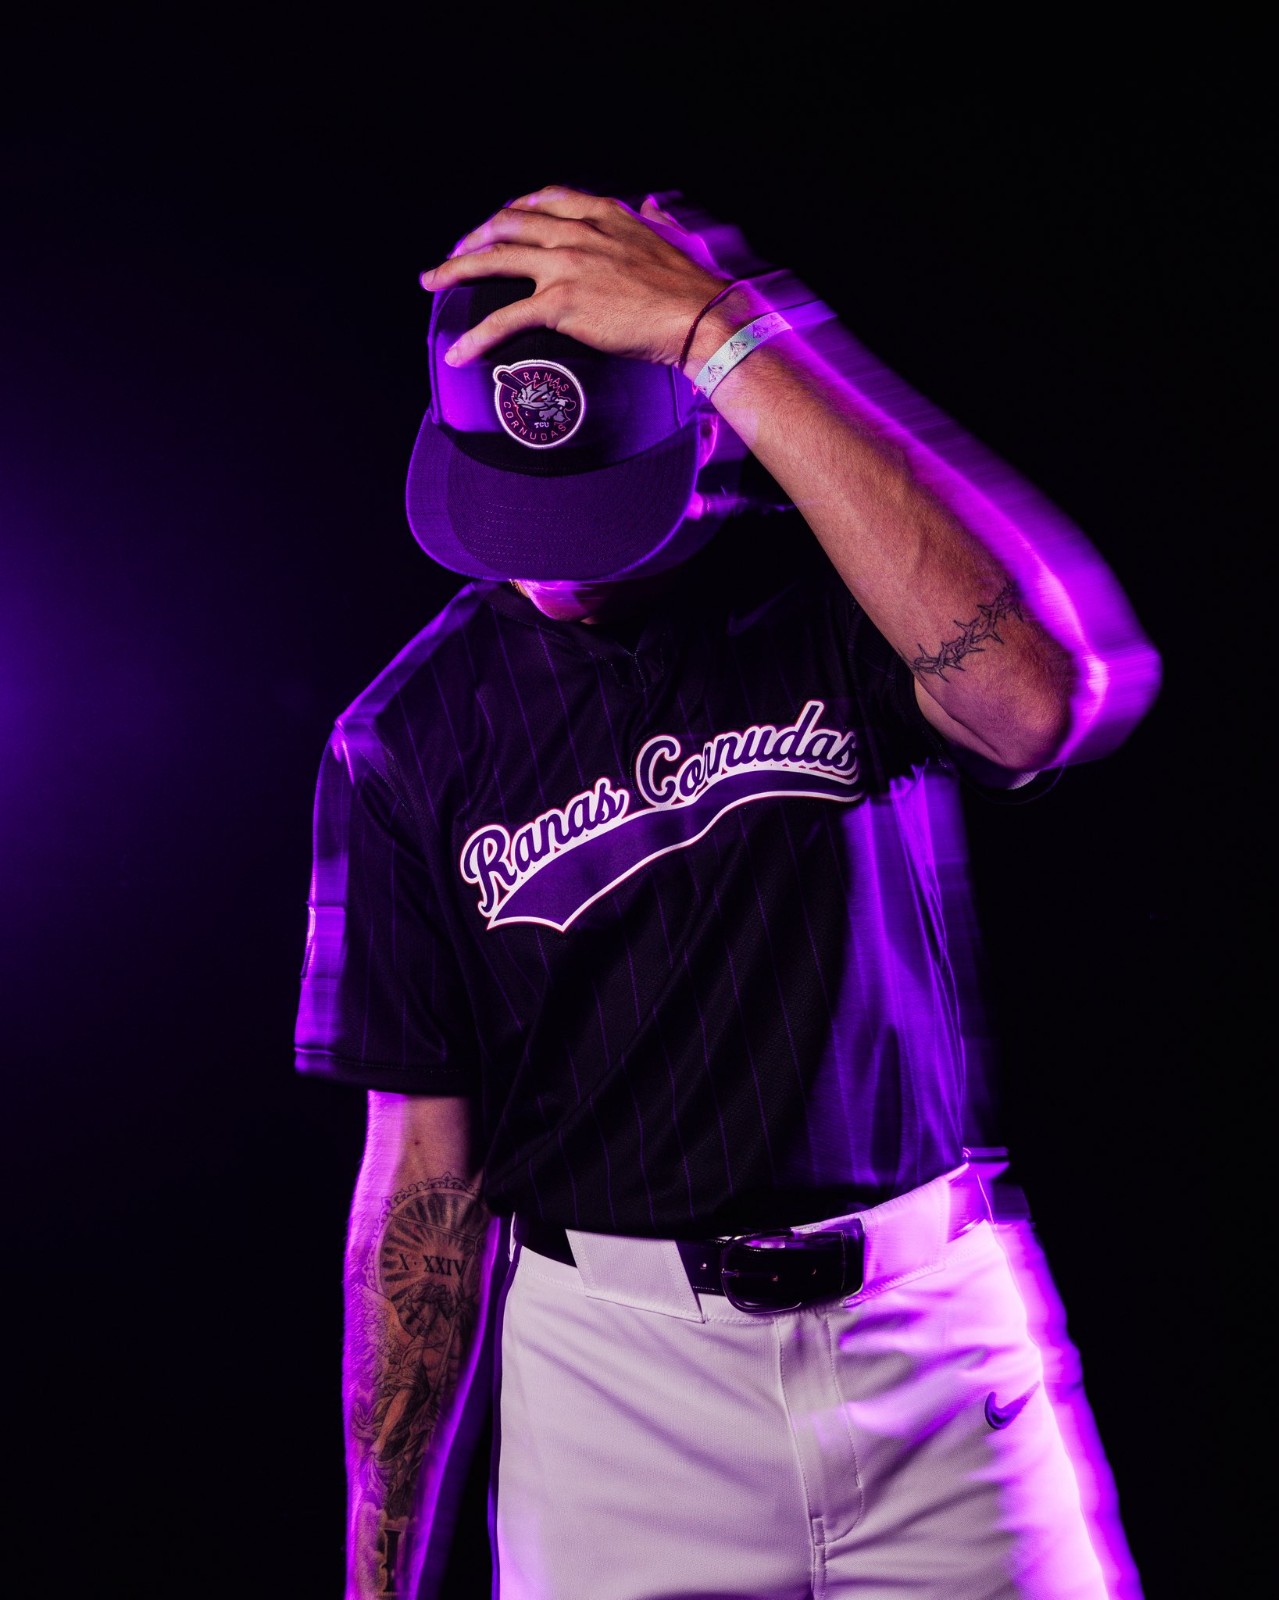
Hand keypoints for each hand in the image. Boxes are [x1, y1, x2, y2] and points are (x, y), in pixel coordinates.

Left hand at [419, 185, 729, 368]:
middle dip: (474, 236)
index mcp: (603, 213)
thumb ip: (656, 218)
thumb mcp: (673, 235)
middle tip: (454, 253)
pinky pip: (504, 319)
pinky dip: (476, 335)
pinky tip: (458, 351)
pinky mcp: (560, 304)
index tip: (500, 220)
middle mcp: (576, 232)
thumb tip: (655, 205)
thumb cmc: (693, 283)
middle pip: (508, 224)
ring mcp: (565, 265)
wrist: (699, 316)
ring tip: (432, 283)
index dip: (515, 209)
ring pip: (494, 259)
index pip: (545, 200)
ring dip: (456, 269)